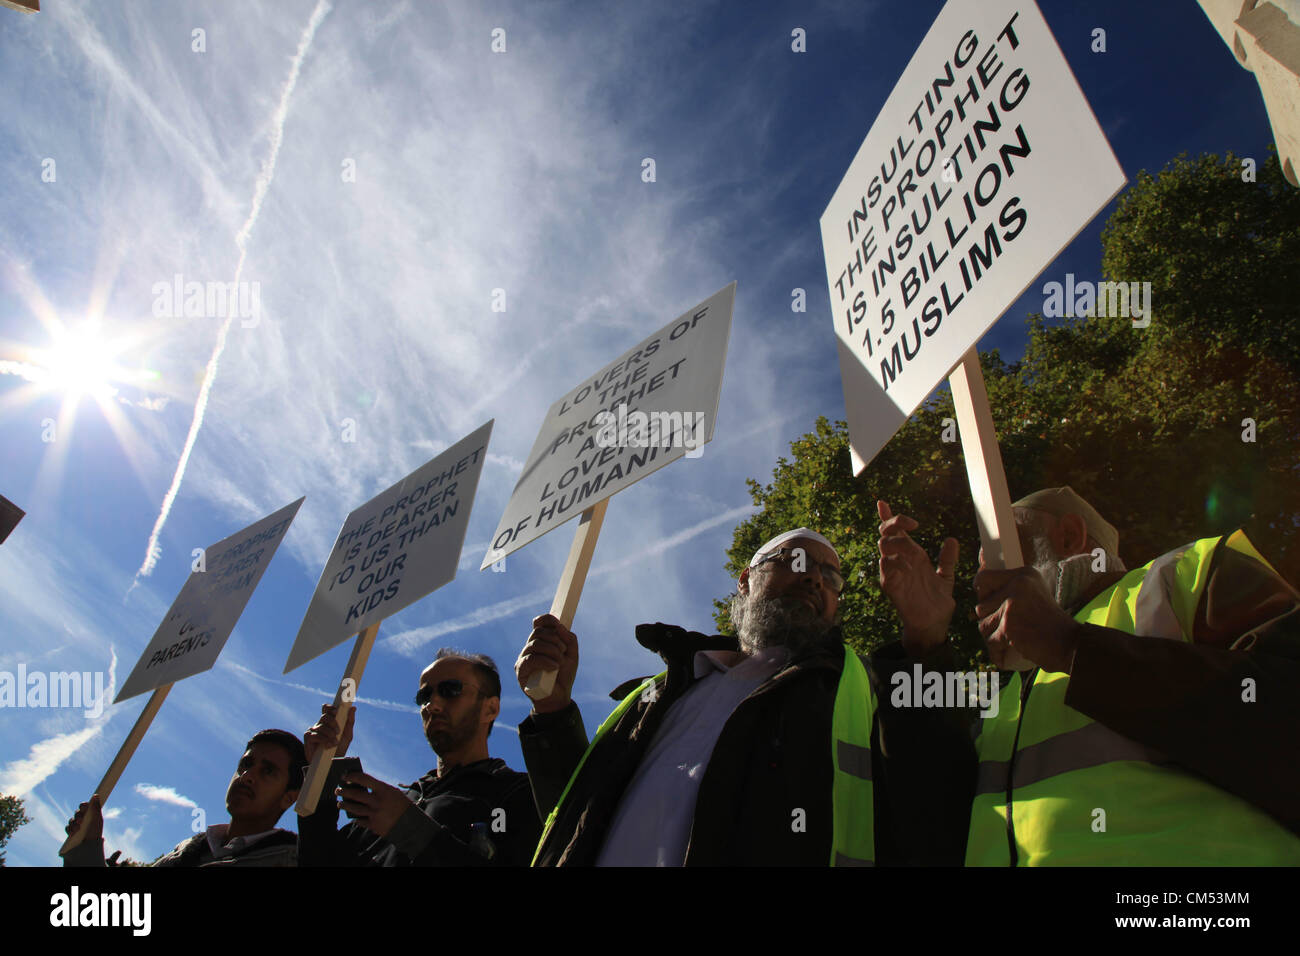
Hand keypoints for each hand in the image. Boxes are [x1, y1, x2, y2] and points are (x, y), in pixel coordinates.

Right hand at [66, 794, 103, 842]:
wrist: (91, 845)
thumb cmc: (96, 831)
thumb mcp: (98, 819)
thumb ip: (96, 808)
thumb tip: (96, 795)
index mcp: (89, 814)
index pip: (84, 806)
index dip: (83, 805)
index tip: (84, 807)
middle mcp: (82, 818)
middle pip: (77, 813)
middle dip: (78, 815)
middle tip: (81, 820)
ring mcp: (76, 825)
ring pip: (71, 820)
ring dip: (74, 823)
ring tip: (78, 828)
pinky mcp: (71, 832)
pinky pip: (67, 828)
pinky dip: (69, 829)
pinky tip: (73, 832)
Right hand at [305, 704, 354, 762]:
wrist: (333, 763)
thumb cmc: (339, 748)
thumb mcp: (347, 735)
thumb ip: (350, 721)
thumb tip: (353, 707)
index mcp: (328, 722)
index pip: (326, 709)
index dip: (330, 708)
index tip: (336, 711)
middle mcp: (319, 724)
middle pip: (324, 716)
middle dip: (333, 723)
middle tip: (338, 732)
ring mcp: (312, 731)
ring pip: (320, 726)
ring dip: (329, 734)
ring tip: (334, 742)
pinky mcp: (308, 739)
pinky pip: (315, 735)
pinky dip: (323, 740)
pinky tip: (328, 746)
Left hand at [337, 771, 409, 837]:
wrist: (411, 823)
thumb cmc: (402, 805)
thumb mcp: (392, 792)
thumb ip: (378, 790)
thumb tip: (361, 787)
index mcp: (383, 790)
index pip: (364, 779)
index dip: (352, 776)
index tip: (344, 776)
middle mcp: (377, 801)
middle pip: (355, 794)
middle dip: (344, 791)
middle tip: (337, 790)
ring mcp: (374, 813)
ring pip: (354, 808)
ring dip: (345, 805)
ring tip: (339, 803)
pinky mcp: (373, 825)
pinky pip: (360, 821)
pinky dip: (356, 818)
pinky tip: (353, 817)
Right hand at [516, 614, 578, 714]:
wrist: (558, 697)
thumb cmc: (563, 676)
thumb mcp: (572, 655)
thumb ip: (569, 639)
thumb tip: (559, 626)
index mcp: (542, 642)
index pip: (539, 624)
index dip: (546, 620)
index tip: (557, 624)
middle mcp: (530, 647)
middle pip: (539, 632)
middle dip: (555, 639)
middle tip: (563, 650)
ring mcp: (524, 658)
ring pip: (535, 644)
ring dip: (552, 651)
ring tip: (560, 662)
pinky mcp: (520, 670)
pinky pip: (531, 659)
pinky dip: (545, 661)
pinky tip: (554, 666)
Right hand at [877, 500, 958, 653]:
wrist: (934, 623)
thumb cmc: (937, 600)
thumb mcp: (946, 576)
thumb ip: (947, 559)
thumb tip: (951, 539)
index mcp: (912, 555)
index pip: (895, 531)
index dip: (887, 516)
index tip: (882, 502)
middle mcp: (900, 560)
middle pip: (886, 533)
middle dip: (894, 522)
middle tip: (913, 524)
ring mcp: (893, 572)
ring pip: (884, 546)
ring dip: (898, 543)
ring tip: (915, 553)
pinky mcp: (890, 585)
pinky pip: (885, 567)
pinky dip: (896, 562)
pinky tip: (908, 567)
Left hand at [973, 567, 1080, 672]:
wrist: (1071, 645)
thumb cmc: (1051, 624)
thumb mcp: (1035, 595)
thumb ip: (1013, 589)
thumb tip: (977, 587)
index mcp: (1024, 574)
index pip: (984, 578)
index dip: (981, 592)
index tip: (985, 603)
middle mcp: (1017, 585)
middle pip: (981, 606)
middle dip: (990, 622)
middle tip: (1008, 631)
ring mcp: (1011, 605)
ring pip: (983, 625)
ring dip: (993, 637)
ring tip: (1011, 642)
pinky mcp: (1008, 626)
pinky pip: (991, 642)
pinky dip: (997, 652)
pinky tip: (1005, 655)